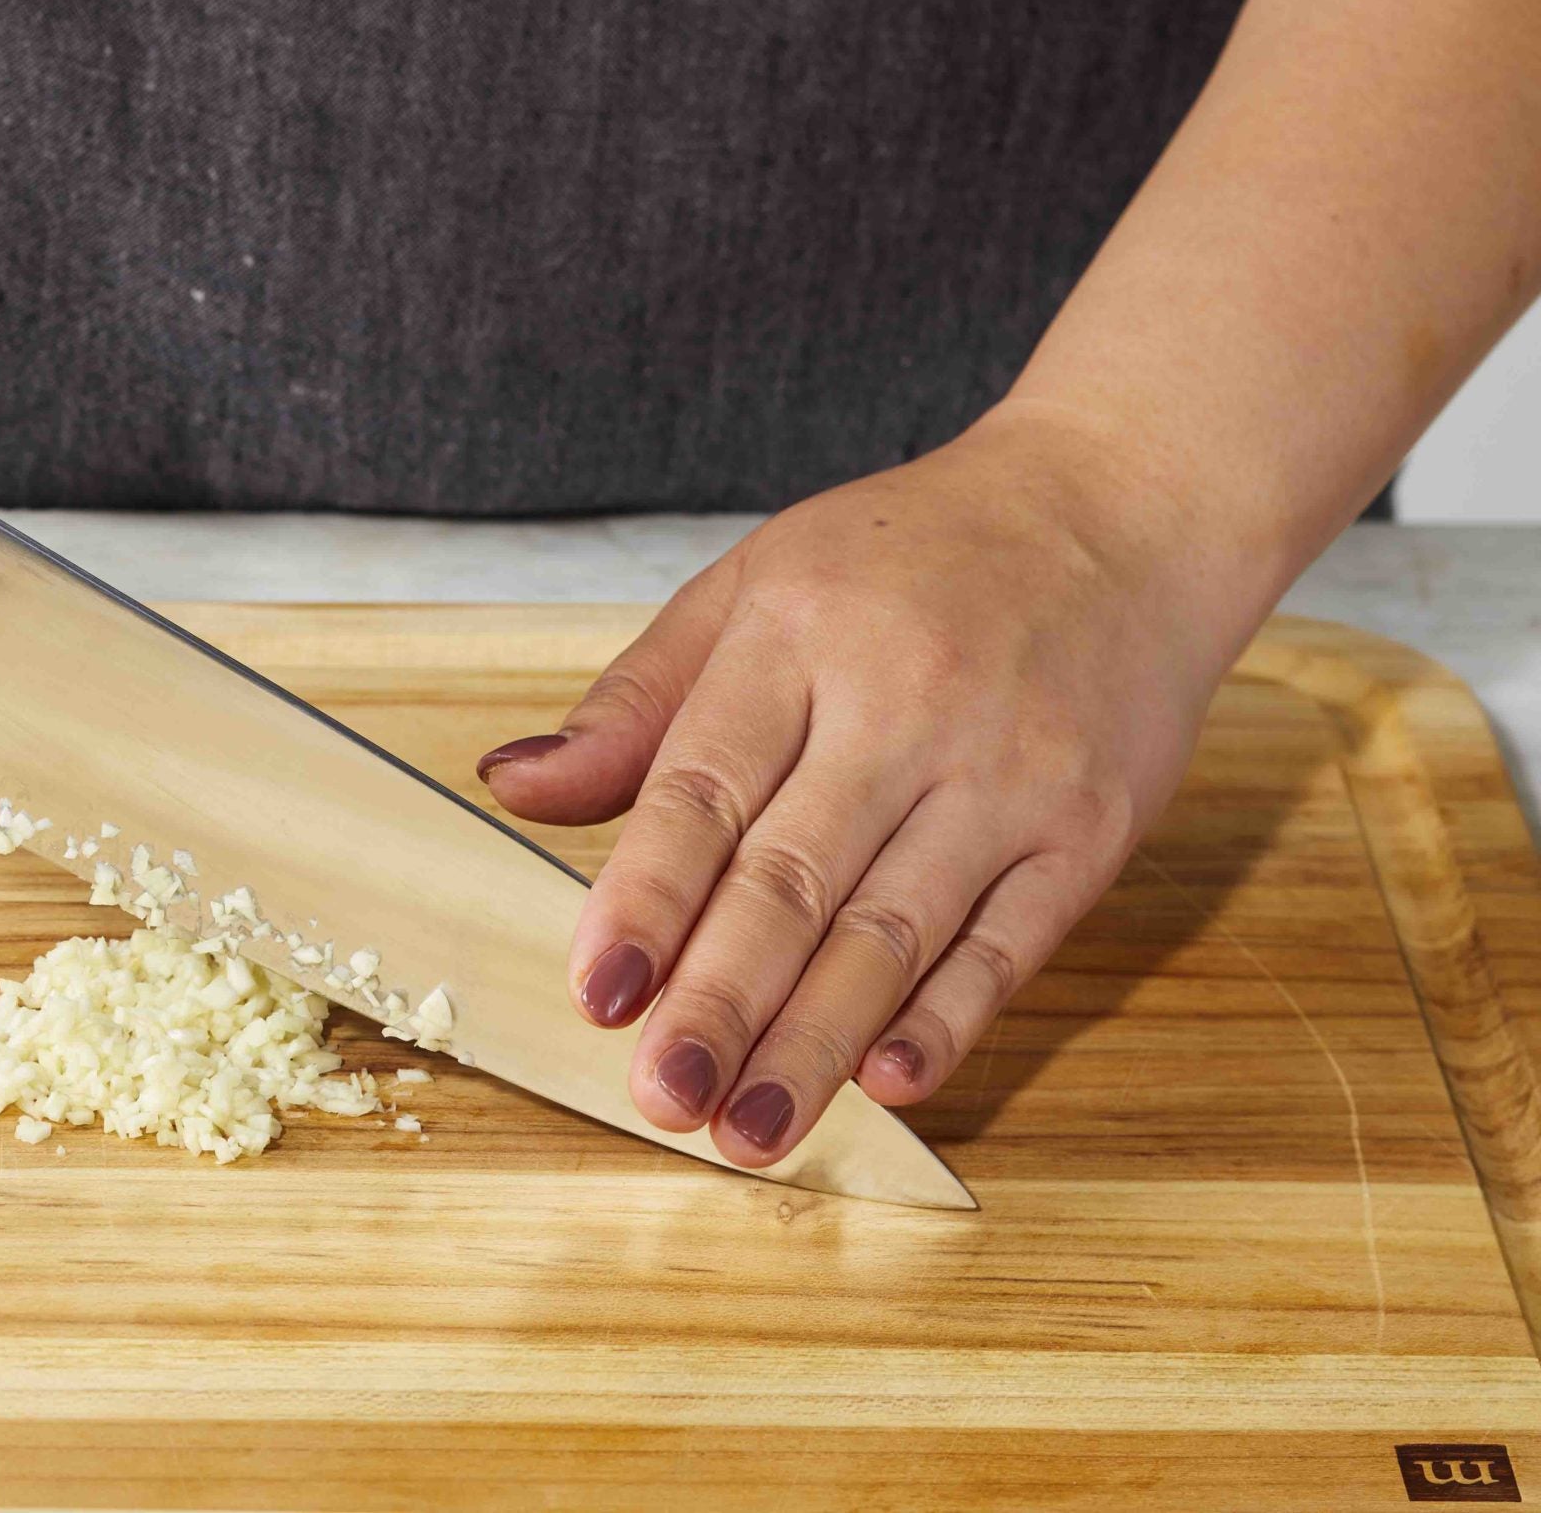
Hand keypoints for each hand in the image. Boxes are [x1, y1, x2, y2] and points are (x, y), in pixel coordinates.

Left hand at [478, 412, 1251, 1166]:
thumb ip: (636, 702)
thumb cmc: (913, 558)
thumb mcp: (754, 586)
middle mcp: (905, 707)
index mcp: (800, 637)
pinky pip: (1009, 942)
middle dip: (723, 1000)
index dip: (647, 898)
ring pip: (894, 929)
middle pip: (795, 878)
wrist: (1124, 510)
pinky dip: (948, 1018)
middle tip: (664, 1096)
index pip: (705, 787)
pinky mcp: (1089, 828)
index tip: (598, 991)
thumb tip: (513, 783)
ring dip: (818, 1041)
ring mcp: (1007, 774)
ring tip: (750, 1128)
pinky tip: (888, 1081)